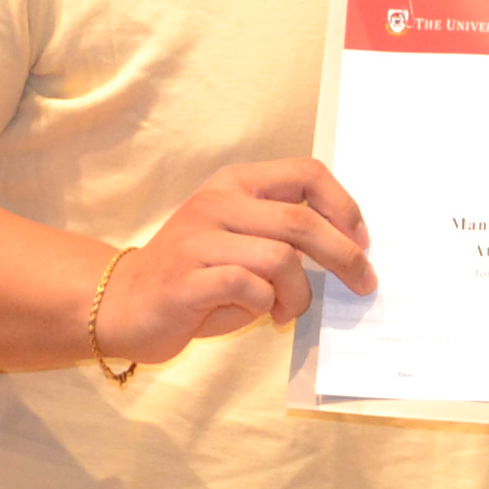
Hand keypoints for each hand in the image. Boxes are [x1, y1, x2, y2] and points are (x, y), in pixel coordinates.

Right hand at [100, 158, 374, 363]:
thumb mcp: (242, 239)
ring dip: (299, 293)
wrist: (124, 303)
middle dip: (344, 256)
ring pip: (281, 259)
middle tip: (363, 283)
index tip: (362, 239)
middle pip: (301, 221)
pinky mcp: (186, 279)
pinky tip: (265, 315)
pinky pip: (251, 287)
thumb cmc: (197, 276)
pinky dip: (269, 306)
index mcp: (235, 183)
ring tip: (289, 309)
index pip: (305, 173)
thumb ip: (284, 233)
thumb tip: (350, 248)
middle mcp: (216, 202)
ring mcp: (198, 239)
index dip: (344, 205)